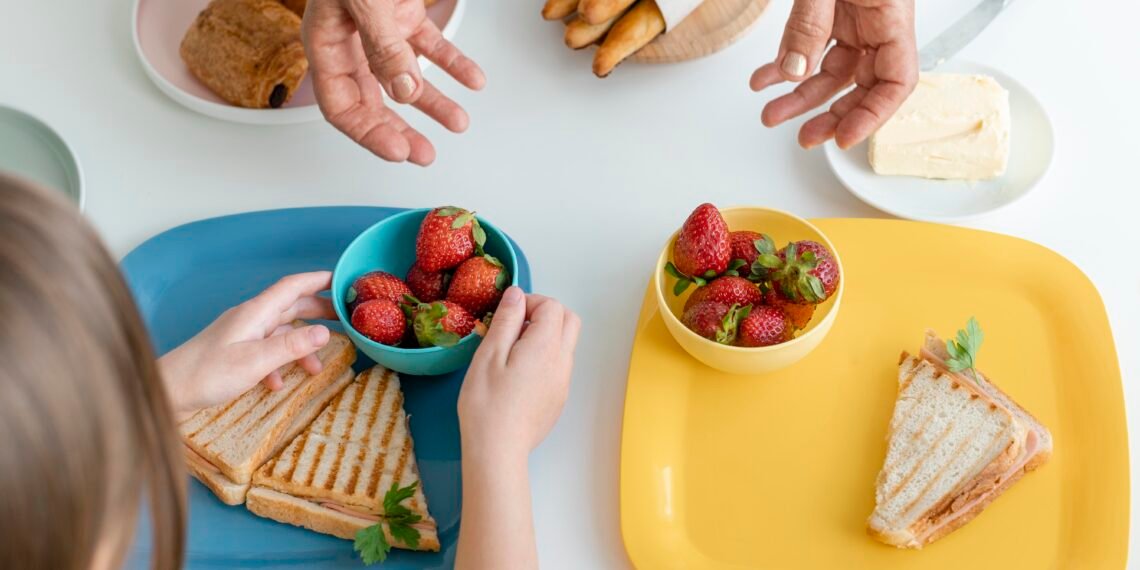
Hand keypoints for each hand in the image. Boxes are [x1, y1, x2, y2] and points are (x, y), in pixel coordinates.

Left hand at [158, 272, 337, 420]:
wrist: (169, 389)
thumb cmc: (207, 374)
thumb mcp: (255, 361)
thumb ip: (291, 345)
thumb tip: (324, 332)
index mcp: (256, 313)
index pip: (293, 286)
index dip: (318, 280)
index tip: (342, 281)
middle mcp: (250, 318)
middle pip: (290, 306)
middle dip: (318, 311)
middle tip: (345, 319)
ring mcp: (241, 334)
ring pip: (280, 331)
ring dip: (301, 344)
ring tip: (318, 364)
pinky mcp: (234, 352)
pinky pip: (265, 351)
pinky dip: (279, 363)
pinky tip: (280, 382)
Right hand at [302, 0, 485, 164]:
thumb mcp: (365, 2)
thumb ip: (383, 47)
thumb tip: (405, 92)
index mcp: (326, 42)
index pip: (340, 105)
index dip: (368, 133)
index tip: (398, 151)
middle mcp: (351, 40)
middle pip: (373, 100)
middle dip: (402, 129)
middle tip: (425, 154)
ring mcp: (378, 28)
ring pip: (405, 78)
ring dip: (433, 103)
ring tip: (458, 123)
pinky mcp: (403, 12)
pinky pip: (430, 46)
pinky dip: (453, 64)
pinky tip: (473, 80)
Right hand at [454, 287, 579, 569]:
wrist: (499, 450)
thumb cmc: (487, 403)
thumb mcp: (489, 355)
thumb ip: (506, 320)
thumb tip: (516, 294)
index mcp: (545, 346)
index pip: (553, 306)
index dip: (530, 302)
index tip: (507, 315)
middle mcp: (562, 361)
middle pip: (569, 321)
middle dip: (545, 314)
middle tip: (514, 326)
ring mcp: (563, 382)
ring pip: (566, 344)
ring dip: (545, 336)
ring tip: (512, 351)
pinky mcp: (559, 398)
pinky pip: (559, 365)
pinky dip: (545, 357)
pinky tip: (518, 374)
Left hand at [750, 0, 916, 148]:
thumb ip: (810, 22)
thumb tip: (794, 68)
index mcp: (892, 15)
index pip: (897, 81)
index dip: (872, 116)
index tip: (844, 138)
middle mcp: (877, 23)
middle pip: (862, 85)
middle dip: (831, 116)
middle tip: (804, 137)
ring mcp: (854, 20)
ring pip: (830, 72)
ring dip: (798, 96)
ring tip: (771, 112)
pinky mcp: (831, 13)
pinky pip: (810, 48)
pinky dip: (784, 66)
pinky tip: (764, 79)